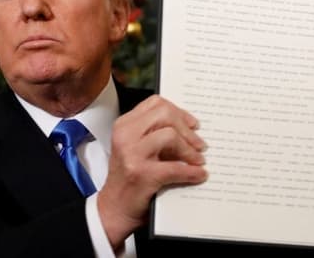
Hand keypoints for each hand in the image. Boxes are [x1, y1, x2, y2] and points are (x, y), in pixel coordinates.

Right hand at [96, 95, 206, 248]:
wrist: (113, 208)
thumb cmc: (128, 177)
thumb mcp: (134, 147)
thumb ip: (153, 133)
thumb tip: (190, 128)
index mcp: (124, 125)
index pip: (156, 103)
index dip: (179, 111)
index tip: (192, 123)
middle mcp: (125, 135)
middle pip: (165, 114)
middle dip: (187, 128)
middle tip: (200, 143)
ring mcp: (132, 154)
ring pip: (170, 136)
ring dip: (190, 149)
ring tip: (198, 159)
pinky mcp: (142, 174)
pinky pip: (175, 167)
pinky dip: (191, 172)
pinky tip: (199, 175)